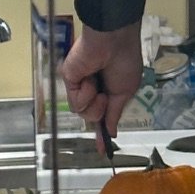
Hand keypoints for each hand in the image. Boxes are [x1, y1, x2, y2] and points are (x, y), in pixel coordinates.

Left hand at [61, 22, 141, 138]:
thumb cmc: (124, 62)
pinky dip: (85, 93)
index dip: (102, 134)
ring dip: (94, 103)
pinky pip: (76, 103)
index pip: (102, 117)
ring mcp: (80, 86)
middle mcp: (92, 90)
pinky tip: (89, 79)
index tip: (104, 151)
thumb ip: (115, 113)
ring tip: (98, 84)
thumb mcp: (125, 92)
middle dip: (100, 111)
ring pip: (83, 113)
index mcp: (107, 92)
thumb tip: (113, 132)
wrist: (113, 42)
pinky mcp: (69, 81)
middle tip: (105, 95)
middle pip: (92, 117)